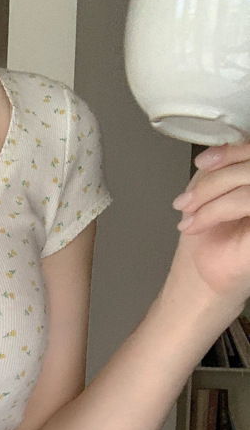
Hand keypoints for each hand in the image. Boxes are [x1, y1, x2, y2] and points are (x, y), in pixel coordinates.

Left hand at [170, 141, 249, 311]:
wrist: (205, 285)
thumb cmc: (212, 244)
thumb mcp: (216, 194)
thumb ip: (228, 168)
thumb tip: (226, 145)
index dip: (232, 151)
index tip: (203, 162)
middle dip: (214, 179)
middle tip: (186, 201)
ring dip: (210, 196)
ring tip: (188, 217)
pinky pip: (248, 201)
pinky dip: (218, 209)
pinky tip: (197, 223)